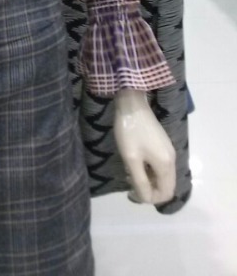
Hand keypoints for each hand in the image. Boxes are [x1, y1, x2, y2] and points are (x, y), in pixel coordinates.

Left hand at [113, 88, 175, 204]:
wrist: (132, 104)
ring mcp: (168, 151)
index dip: (149, 198)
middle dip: (150, 190)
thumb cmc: (130, 131)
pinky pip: (160, 166)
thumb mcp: (131, 158)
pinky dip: (149, 170)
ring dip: (149, 180)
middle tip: (130, 186)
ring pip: (163, 176)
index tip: (131, 193)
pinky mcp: (162, 144)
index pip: (165, 193)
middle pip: (166, 186)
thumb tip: (145, 198)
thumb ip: (139, 180)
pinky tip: (136, 164)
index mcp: (166, 165)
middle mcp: (172, 159)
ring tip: (130, 175)